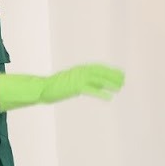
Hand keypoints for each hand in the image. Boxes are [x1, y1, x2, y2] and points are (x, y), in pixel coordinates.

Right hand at [0, 64, 124, 111]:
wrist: (41, 89)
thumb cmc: (55, 88)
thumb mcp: (72, 83)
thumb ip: (85, 83)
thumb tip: (99, 86)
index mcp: (79, 70)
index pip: (98, 68)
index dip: (109, 71)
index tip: (120, 74)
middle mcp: (80, 72)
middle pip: (100, 72)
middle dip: (112, 75)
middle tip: (123, 80)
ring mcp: (77, 78)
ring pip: (98, 79)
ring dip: (110, 83)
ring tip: (119, 87)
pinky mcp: (75, 87)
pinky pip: (91, 90)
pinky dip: (101, 93)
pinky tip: (109, 97)